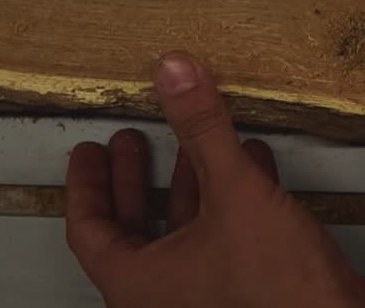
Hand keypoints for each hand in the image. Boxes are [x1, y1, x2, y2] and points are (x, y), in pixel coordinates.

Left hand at [66, 51, 364, 307]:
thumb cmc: (278, 292)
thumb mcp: (233, 191)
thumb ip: (203, 129)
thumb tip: (176, 78)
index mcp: (139, 283)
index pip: (89, 230)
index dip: (86, 184)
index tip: (89, 152)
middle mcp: (164, 297)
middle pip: (132, 229)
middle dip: (136, 178)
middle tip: (132, 142)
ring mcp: (203, 297)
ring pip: (180, 233)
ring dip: (188, 185)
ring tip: (194, 145)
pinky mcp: (242, 292)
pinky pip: (220, 240)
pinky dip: (228, 201)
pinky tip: (251, 165)